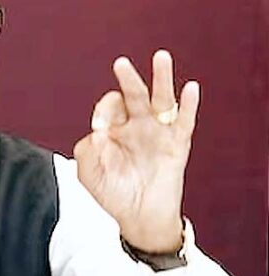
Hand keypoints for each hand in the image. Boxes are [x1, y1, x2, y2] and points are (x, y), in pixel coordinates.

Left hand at [73, 50, 199, 252]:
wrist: (138, 218)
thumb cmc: (112, 194)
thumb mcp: (88, 173)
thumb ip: (86, 150)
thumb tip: (97, 131)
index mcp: (114, 129)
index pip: (109, 107)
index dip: (103, 111)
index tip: (99, 128)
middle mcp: (136, 126)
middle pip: (134, 95)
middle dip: (128, 79)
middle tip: (120, 63)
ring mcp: (157, 134)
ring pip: (161, 100)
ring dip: (161, 79)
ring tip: (160, 57)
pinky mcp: (177, 145)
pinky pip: (184, 122)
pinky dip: (188, 105)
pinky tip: (189, 88)